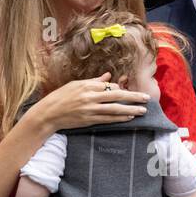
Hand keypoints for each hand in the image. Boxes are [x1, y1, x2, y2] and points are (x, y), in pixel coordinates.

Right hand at [32, 73, 147, 132]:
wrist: (48, 114)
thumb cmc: (61, 97)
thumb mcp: (75, 84)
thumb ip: (94, 81)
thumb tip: (108, 76)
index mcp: (87, 85)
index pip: (109, 86)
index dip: (120, 88)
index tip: (128, 90)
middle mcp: (90, 96)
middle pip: (117, 95)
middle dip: (133, 97)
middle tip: (146, 98)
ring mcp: (90, 109)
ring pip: (115, 109)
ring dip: (131, 109)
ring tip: (143, 110)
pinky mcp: (89, 120)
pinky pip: (108, 119)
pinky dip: (120, 118)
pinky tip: (129, 117)